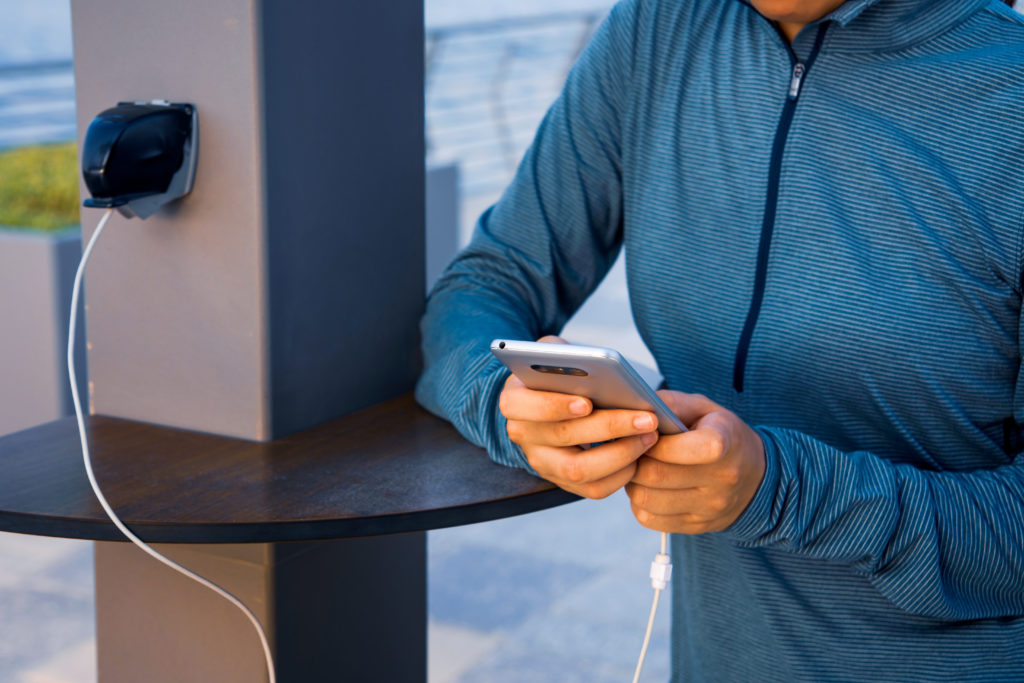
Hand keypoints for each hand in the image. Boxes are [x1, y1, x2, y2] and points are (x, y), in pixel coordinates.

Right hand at [499, 336, 659, 498]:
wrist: (554, 401)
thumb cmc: (558, 374)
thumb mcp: (554, 354)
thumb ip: (564, 354)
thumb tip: (591, 363)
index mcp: (514, 399)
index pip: (520, 406)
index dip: (552, 406)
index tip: (587, 402)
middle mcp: (522, 434)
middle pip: (562, 436)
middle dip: (610, 427)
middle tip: (647, 418)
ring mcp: (541, 462)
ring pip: (578, 470)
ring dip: (620, 454)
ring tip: (649, 436)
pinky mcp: (563, 481)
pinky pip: (593, 489)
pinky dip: (621, 475)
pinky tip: (641, 454)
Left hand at [626, 391, 764, 533]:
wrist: (756, 475)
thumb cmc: (723, 434)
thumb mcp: (704, 408)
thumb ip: (670, 404)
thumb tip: (637, 411)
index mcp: (723, 444)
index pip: (676, 449)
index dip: (650, 441)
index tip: (644, 435)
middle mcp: (720, 480)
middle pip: (655, 475)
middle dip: (635, 461)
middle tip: (632, 451)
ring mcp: (709, 508)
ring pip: (647, 500)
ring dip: (633, 483)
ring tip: (640, 468)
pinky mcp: (696, 526)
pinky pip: (650, 520)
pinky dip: (640, 504)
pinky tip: (649, 488)